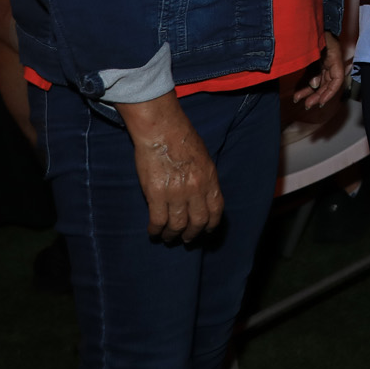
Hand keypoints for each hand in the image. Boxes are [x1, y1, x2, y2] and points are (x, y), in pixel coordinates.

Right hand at [115, 93, 223, 242]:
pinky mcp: (156, 195)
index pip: (216, 210)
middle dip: (192, 234)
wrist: (162, 129)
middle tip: (187, 239)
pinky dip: (156, 230)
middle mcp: (196, 189)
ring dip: (173, 235)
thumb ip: (204, 178)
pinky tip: (154, 232)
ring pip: (177, 225)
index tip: (207, 230)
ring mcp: (177, 193)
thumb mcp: (204, 158)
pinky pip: (158, 221)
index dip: (211, 224)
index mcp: (210, 179)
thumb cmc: (182, 138)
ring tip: (169, 237)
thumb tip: (202, 195)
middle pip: (198, 222)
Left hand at [292, 32, 344, 110]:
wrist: (304, 20)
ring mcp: (322, 62)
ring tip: (299, 100)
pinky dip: (305, 85)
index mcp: (335, 57)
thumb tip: (314, 84)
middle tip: (308, 105)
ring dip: (310, 92)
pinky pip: (312, 77)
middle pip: (327, 83)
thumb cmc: (313, 31)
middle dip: (318, 95)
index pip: (337, 80)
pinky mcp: (315, 62)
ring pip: (319, 81)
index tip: (320, 102)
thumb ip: (316, 67)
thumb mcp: (315, 48)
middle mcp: (331, 62)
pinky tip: (297, 94)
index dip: (330, 93)